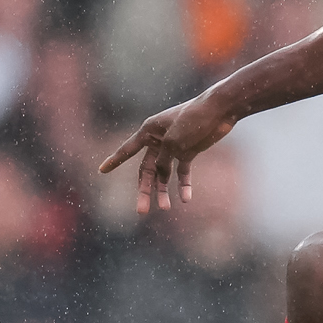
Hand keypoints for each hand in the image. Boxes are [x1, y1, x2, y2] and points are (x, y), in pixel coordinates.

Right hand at [96, 92, 235, 213]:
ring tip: (165, 208)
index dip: (114, 161)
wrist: (220, 110)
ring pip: (164, 173)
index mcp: (149, 131)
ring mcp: (173, 146)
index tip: (102, 171)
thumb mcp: (172, 144)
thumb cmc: (193, 120)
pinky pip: (182, 172)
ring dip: (164, 190)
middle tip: (141, 211)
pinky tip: (185, 199)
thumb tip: (160, 178)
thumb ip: (163, 162)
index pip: (127, 149)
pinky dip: (183, 185)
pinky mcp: (188, 151)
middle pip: (146, 169)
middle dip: (145, 190)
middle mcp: (158, 139)